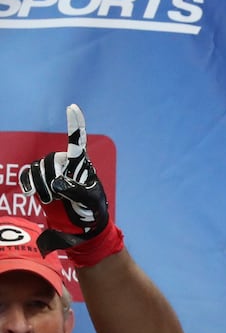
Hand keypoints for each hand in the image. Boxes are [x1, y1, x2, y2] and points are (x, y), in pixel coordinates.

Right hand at [18, 103, 121, 263]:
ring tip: (52, 200)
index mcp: (82, 164)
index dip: (75, 124)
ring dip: (41, 186)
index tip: (72, 107)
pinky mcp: (41, 179)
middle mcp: (65, 162)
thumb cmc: (91, 212)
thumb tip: (57, 182)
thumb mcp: (90, 203)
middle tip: (58, 197)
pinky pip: (28, 175)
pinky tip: (31, 194)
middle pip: (49, 161)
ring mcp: (52, 170)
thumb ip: (76, 192)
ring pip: (37, 168)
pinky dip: (28, 184)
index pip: (77, 140)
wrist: (81, 225)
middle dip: (50, 180)